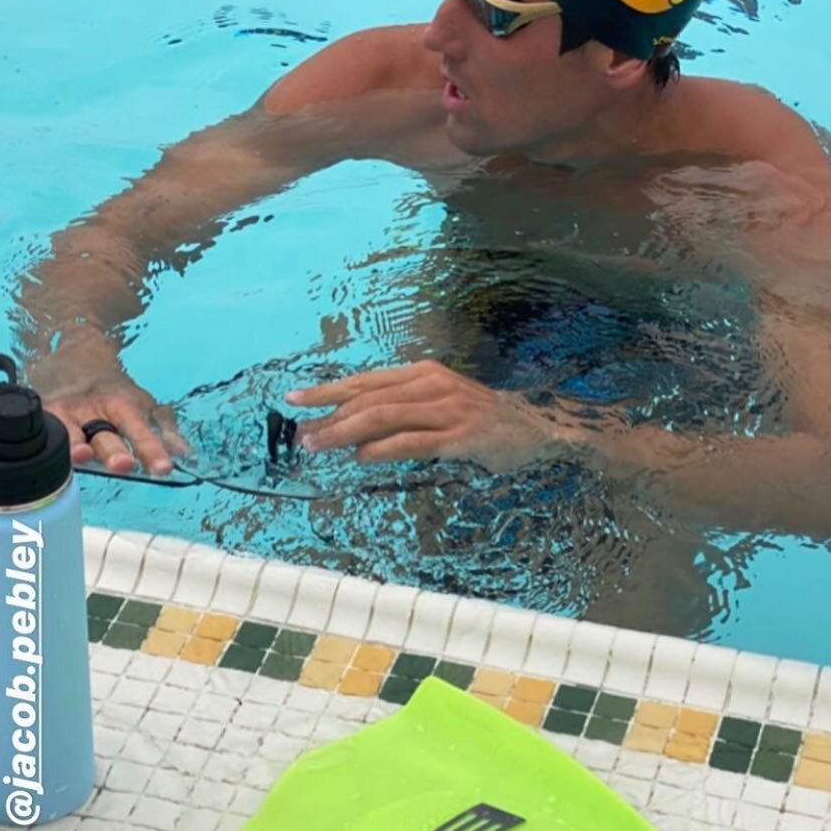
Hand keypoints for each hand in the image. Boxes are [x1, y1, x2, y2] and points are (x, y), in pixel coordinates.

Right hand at [27, 341, 186, 474]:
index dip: (151, 450)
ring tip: (81, 455)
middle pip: (104, 435)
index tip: (163, 468)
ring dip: (74, 446)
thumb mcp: (144, 407)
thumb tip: (183, 453)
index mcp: (123, 407)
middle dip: (113, 451)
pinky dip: (47, 443)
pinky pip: (43, 431)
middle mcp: (95, 410)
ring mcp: (67, 413)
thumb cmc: (117, 396)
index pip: (140, 430)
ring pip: (69, 433)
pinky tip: (45, 458)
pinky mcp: (43, 416)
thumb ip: (164, 431)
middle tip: (123, 464)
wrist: (78, 362)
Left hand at [287, 360, 556, 473]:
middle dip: (329, 416)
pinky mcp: (461, 435)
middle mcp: (432, 384)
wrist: (535, 428)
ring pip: (383, 417)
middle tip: (301, 434)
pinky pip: (413, 441)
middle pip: (368, 397)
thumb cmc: (481, 420)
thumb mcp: (439, 405)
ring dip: (345, 432)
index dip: (327, 390)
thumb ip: (402, 410)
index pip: (365, 380)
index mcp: (423, 373)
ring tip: (319, 445)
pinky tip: (361, 457)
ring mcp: (448, 408)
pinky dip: (382, 449)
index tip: (295, 400)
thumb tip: (352, 429)